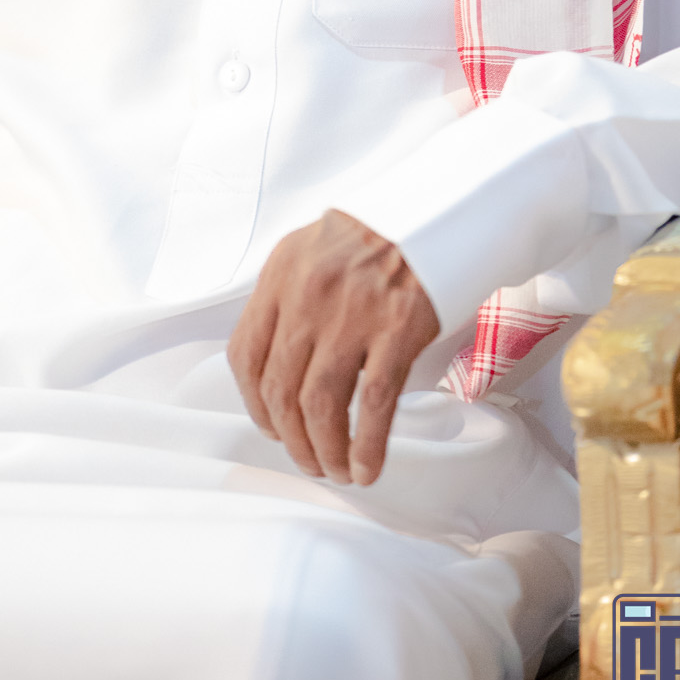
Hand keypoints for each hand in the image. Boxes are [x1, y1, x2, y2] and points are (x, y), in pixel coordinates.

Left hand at [227, 209, 438, 486]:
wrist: (433, 209)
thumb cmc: (374, 234)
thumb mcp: (311, 251)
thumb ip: (287, 298)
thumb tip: (276, 360)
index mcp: (279, 277)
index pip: (245, 355)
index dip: (253, 403)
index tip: (270, 426)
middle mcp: (307, 297)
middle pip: (281, 390)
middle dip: (291, 439)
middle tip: (307, 460)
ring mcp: (351, 316)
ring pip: (321, 405)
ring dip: (325, 450)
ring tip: (336, 470)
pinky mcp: (397, 332)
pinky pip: (373, 405)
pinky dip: (367, 446)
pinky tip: (368, 466)